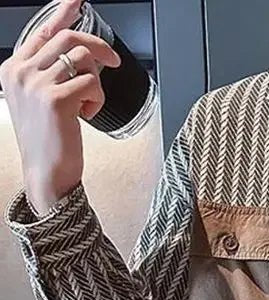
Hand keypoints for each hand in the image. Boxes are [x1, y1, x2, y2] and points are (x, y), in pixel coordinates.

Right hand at [0, 0, 120, 214]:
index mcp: (14, 69)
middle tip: (113, 60)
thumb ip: (51, 75)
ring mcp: (36, 83)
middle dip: (98, 48)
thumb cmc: (49, 142)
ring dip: (97, 81)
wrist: (47, 173)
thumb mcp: (41, 101)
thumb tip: (80, 54)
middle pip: (68, 38)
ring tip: (90, 102)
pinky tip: (87, 114)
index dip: (64, 13)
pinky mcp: (56, 99)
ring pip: (82, 59)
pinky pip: (92, 83)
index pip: (42, 31)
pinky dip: (98, 99)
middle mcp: (21, 72)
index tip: (78, 1)